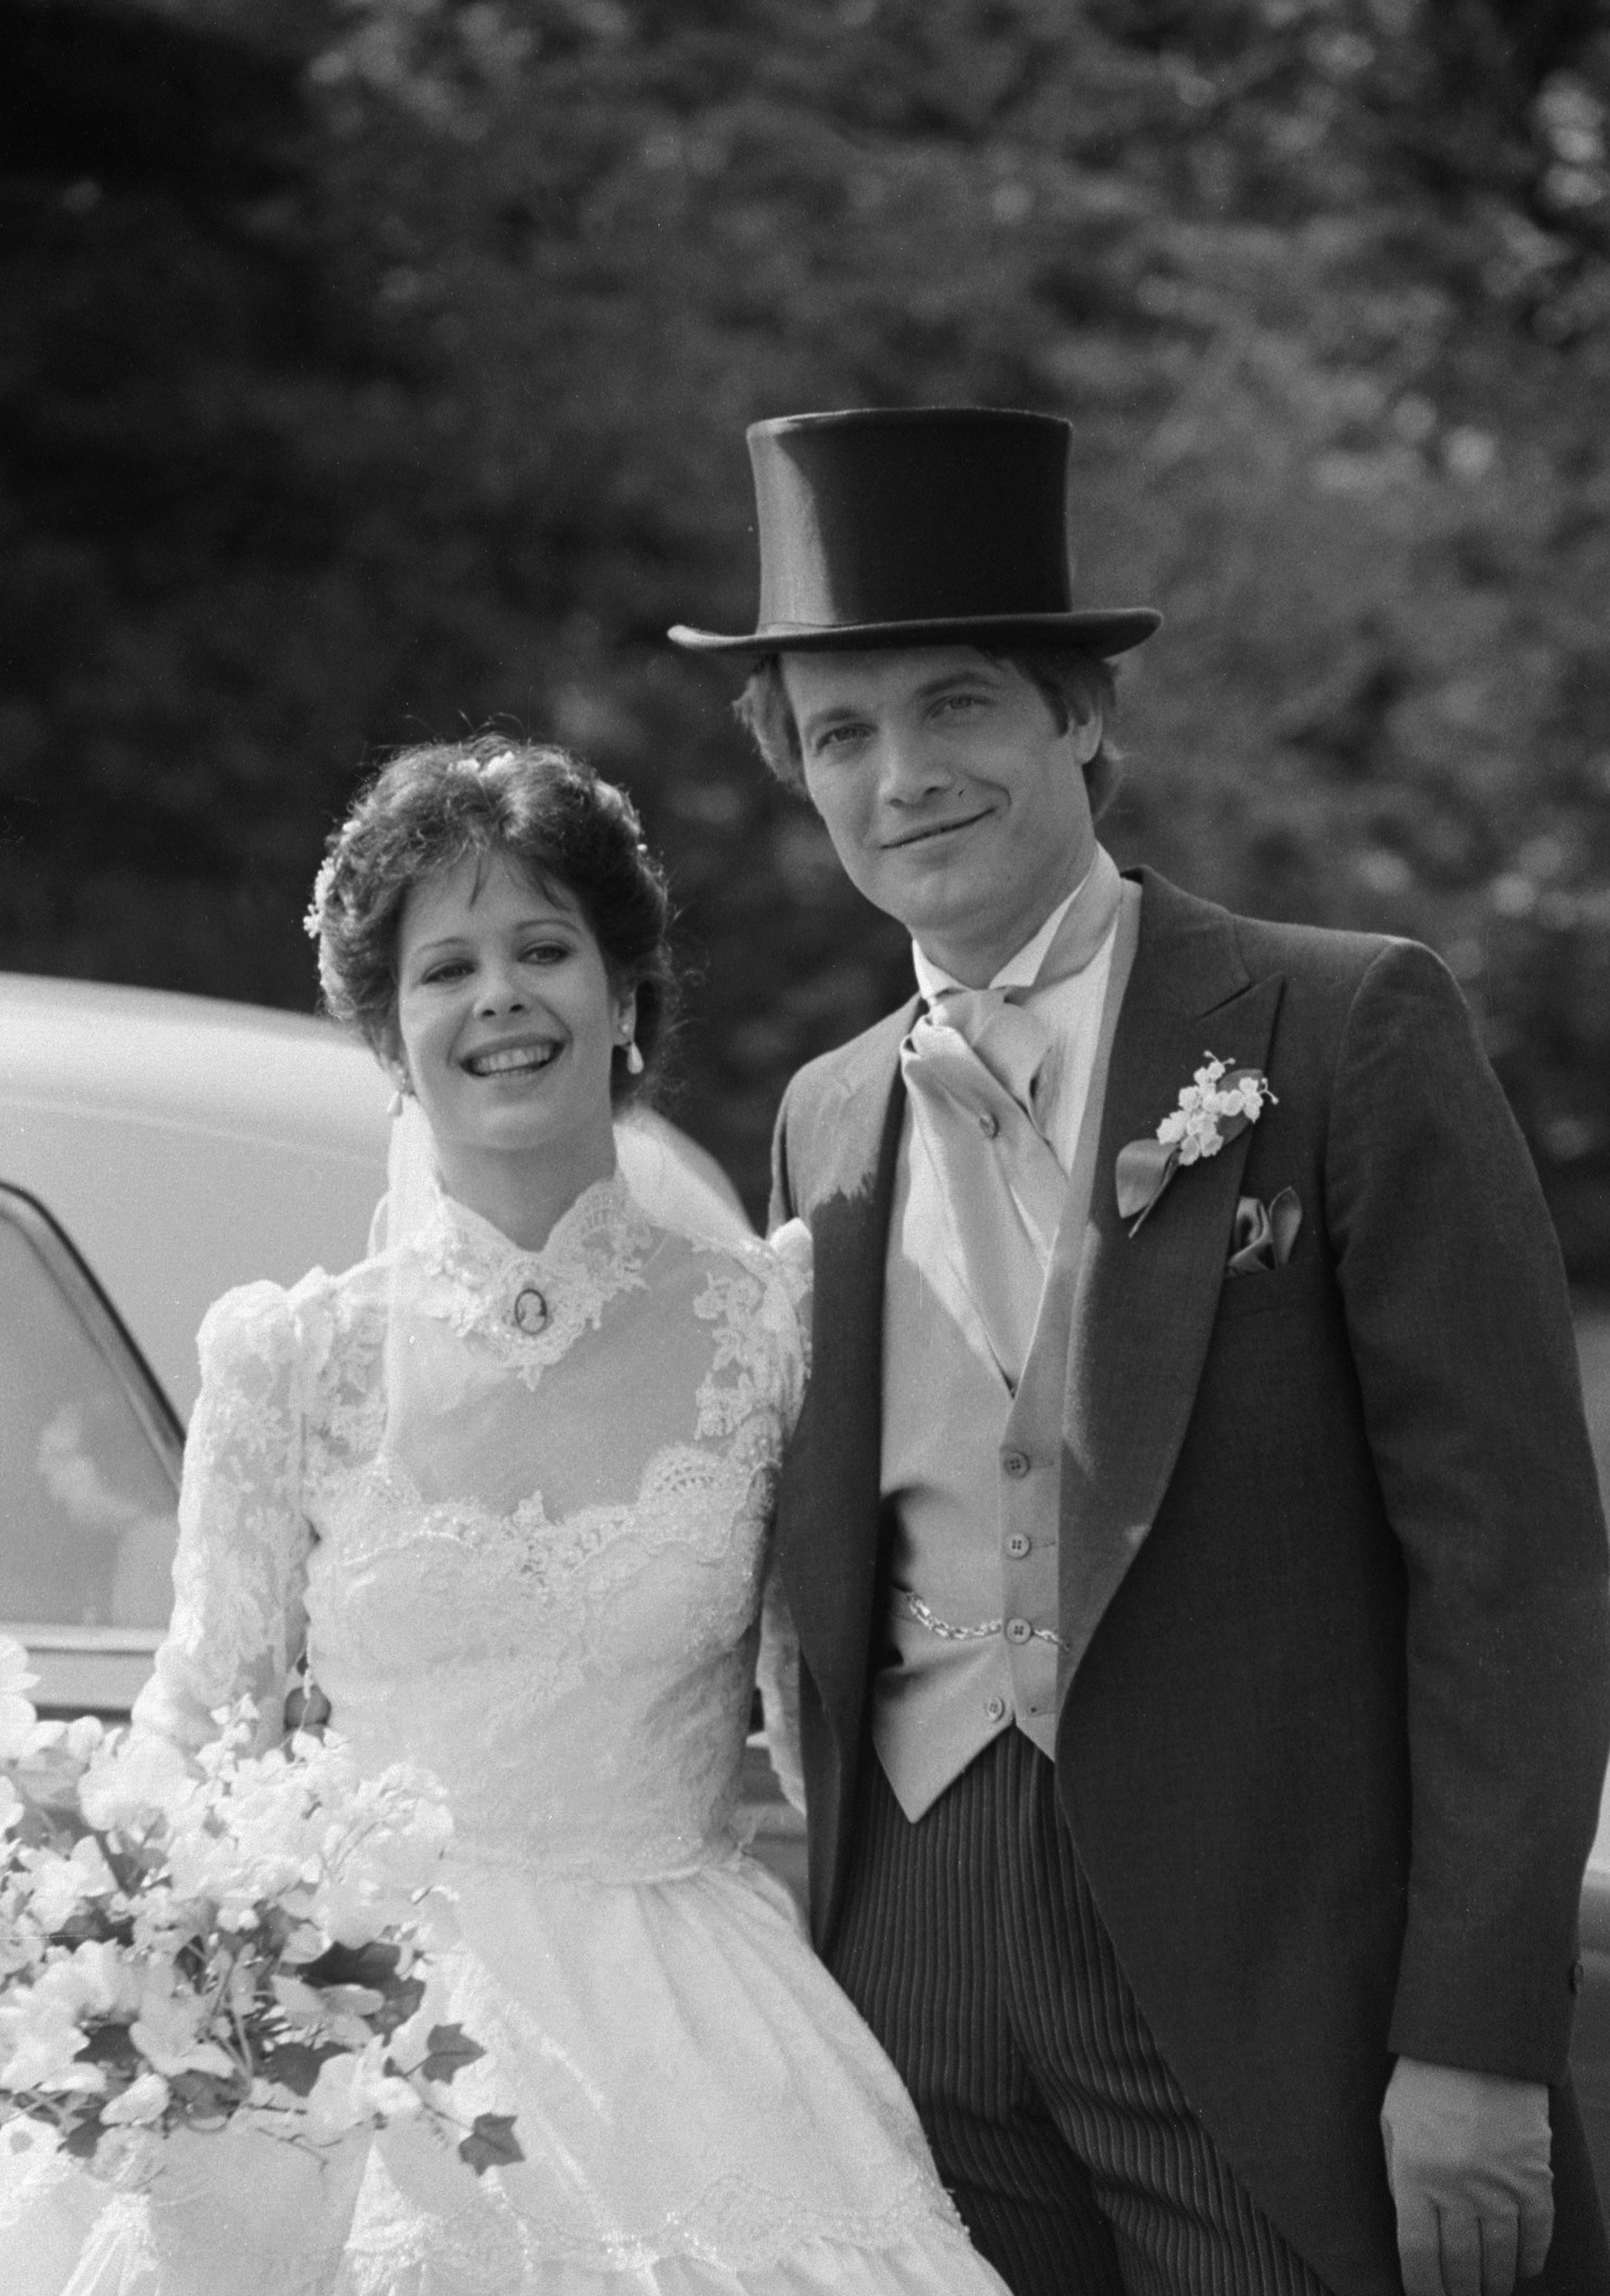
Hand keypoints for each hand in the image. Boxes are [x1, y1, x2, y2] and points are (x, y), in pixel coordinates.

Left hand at [1381, 2057, 1551, 2295]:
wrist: (1478, 2039)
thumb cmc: (1425, 2078)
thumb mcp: (1393, 2123)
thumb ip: (1398, 2174)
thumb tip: (1410, 2225)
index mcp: (1414, 2174)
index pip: (1419, 2256)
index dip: (1425, 2289)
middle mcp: (1456, 2187)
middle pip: (1461, 2265)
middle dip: (1461, 2292)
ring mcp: (1499, 2184)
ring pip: (1500, 2257)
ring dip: (1495, 2282)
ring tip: (1489, 2291)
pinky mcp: (1534, 2176)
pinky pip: (1537, 2233)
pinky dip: (1530, 2258)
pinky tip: (1523, 2268)